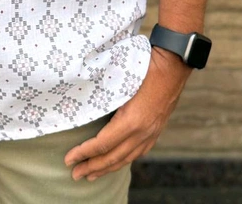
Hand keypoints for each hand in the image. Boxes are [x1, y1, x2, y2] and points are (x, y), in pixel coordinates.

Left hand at [63, 46, 191, 181]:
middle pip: (113, 157)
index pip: (103, 144)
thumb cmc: (143, 67)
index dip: (84, 153)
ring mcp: (151, 132)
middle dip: (92, 167)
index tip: (68, 159)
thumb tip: (83, 106)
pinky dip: (124, 160)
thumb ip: (104, 97)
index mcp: (132, 120)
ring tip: (91, 174)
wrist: (172, 66)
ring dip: (107, 168)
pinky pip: (138, 152)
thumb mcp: (119, 80)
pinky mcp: (156, 130)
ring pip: (126, 158)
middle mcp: (142, 131)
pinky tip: (116, 162)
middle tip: (75, 174)